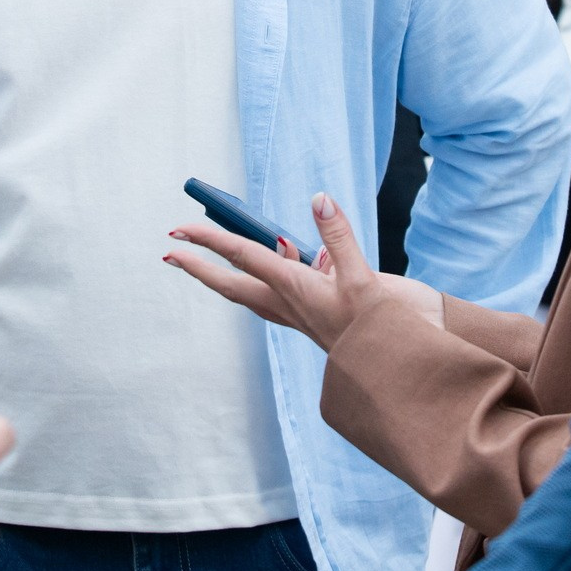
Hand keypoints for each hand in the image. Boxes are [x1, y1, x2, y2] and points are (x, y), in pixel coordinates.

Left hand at [165, 193, 442, 354]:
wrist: (399, 371)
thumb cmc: (381, 331)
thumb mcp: (365, 277)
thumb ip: (340, 236)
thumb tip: (319, 199)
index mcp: (295, 291)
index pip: (244, 257)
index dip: (210, 241)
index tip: (179, 231)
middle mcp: (290, 304)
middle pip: (234, 284)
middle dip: (201, 268)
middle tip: (171, 254)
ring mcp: (301, 314)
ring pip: (257, 290)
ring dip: (236, 271)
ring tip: (228, 246)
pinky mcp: (316, 318)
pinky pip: (285, 293)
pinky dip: (285, 270)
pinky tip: (307, 255)